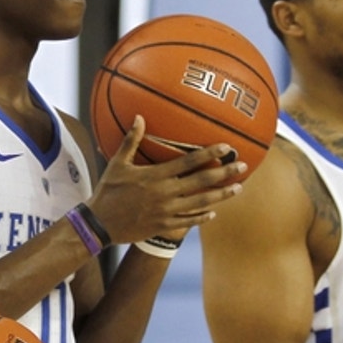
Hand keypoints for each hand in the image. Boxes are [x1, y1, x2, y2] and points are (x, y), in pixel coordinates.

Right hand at [88, 116, 245, 243]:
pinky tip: (213, 212)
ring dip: (221, 196)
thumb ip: (131, 141)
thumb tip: (138, 116)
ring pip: (201, 203)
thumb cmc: (107, 191)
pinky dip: (202, 217)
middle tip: (243, 166)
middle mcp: (165, 193)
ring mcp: (167, 212)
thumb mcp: (117, 164)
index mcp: (155, 176)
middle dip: (225, 174)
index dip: (210, 154)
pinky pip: (189, 222)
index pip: (189, 162)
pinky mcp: (164, 226)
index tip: (227, 147)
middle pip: (202, 182)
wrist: (99, 224)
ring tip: (238, 189)